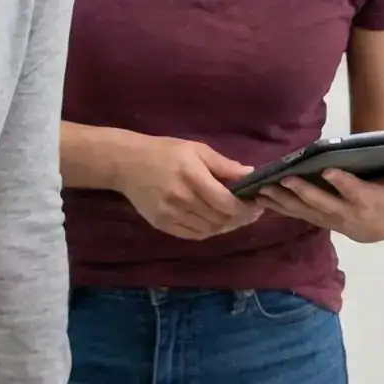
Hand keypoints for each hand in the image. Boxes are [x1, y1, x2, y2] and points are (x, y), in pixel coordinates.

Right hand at [119, 137, 261, 241]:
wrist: (126, 163)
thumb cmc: (164, 152)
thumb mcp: (196, 149)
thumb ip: (224, 165)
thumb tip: (250, 174)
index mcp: (192, 176)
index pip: (226, 202)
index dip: (245, 208)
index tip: (257, 204)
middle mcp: (181, 198)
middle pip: (220, 218)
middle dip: (241, 218)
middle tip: (252, 212)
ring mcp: (170, 214)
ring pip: (209, 229)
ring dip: (227, 226)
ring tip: (236, 217)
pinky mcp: (161, 224)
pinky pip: (193, 234)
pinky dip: (210, 231)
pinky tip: (217, 222)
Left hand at [257, 158, 383, 241]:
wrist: (380, 227)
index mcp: (365, 202)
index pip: (353, 191)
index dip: (341, 182)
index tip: (328, 169)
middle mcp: (344, 213)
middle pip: (321, 202)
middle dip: (303, 191)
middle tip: (286, 178)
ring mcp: (327, 218)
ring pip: (302, 210)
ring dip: (282, 200)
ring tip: (263, 188)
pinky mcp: (315, 218)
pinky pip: (294, 213)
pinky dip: (277, 205)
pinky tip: (259, 196)